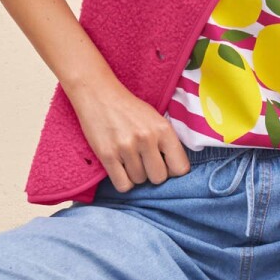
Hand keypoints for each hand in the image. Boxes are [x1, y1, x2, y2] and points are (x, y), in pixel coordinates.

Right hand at [67, 75, 190, 189]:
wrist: (98, 94)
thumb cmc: (129, 109)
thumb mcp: (155, 119)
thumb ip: (167, 142)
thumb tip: (174, 170)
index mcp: (163, 129)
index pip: (180, 168)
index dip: (173, 171)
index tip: (164, 165)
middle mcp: (146, 138)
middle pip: (159, 178)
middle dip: (152, 174)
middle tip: (144, 163)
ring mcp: (126, 147)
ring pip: (139, 181)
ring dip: (135, 175)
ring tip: (129, 159)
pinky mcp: (107, 155)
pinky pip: (123, 185)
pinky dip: (123, 182)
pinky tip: (121, 169)